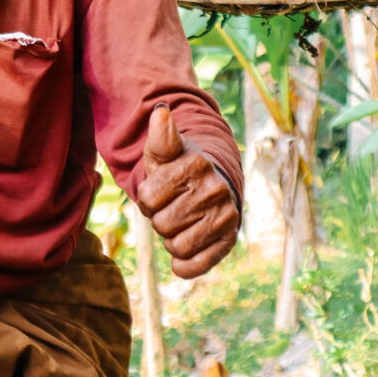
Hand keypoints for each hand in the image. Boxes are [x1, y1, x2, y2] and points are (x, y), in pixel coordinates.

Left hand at [137, 104, 238, 278]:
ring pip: (176, 246)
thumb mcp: (164, 152)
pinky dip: (183, 263)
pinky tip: (184, 249)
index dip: (147, 198)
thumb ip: (160, 135)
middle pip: (161, 223)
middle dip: (159, 218)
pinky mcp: (230, 241)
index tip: (158, 190)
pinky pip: (195, 265)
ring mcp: (226, 216)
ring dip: (170, 238)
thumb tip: (160, 111)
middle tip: (170, 206)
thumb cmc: (177, 168)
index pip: (148, 198)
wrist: (212, 185)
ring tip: (180, 221)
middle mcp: (216, 189)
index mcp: (197, 164)